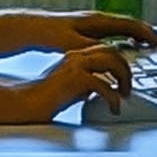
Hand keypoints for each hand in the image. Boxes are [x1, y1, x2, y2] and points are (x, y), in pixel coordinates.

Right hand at [20, 42, 137, 116]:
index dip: (120, 61)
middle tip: (127, 87)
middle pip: (112, 51)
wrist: (29, 104)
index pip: (106, 49)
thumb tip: (108, 87)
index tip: (127, 75)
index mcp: (76, 55)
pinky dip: (113, 98)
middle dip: (125, 68)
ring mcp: (76, 65)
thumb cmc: (49, 98)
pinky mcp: (76, 78)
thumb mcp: (75, 86)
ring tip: (123, 94)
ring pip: (111, 61)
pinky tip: (114, 108)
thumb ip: (90, 81)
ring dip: (123, 78)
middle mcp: (76, 56)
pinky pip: (104, 85)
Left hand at [38, 9, 156, 50]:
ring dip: (139, 36)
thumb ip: (93, 50)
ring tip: (153, 44)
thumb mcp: (73, 45)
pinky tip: (128, 47)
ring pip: (124, 29)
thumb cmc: (49, 34)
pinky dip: (128, 38)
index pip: (130, 25)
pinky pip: (116, 33)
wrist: (33, 29)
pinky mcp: (89, 30)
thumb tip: (110, 54)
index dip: (148, 34)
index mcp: (98, 21)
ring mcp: (94, 24)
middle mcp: (99, 20)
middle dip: (149, 33)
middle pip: (131, 25)